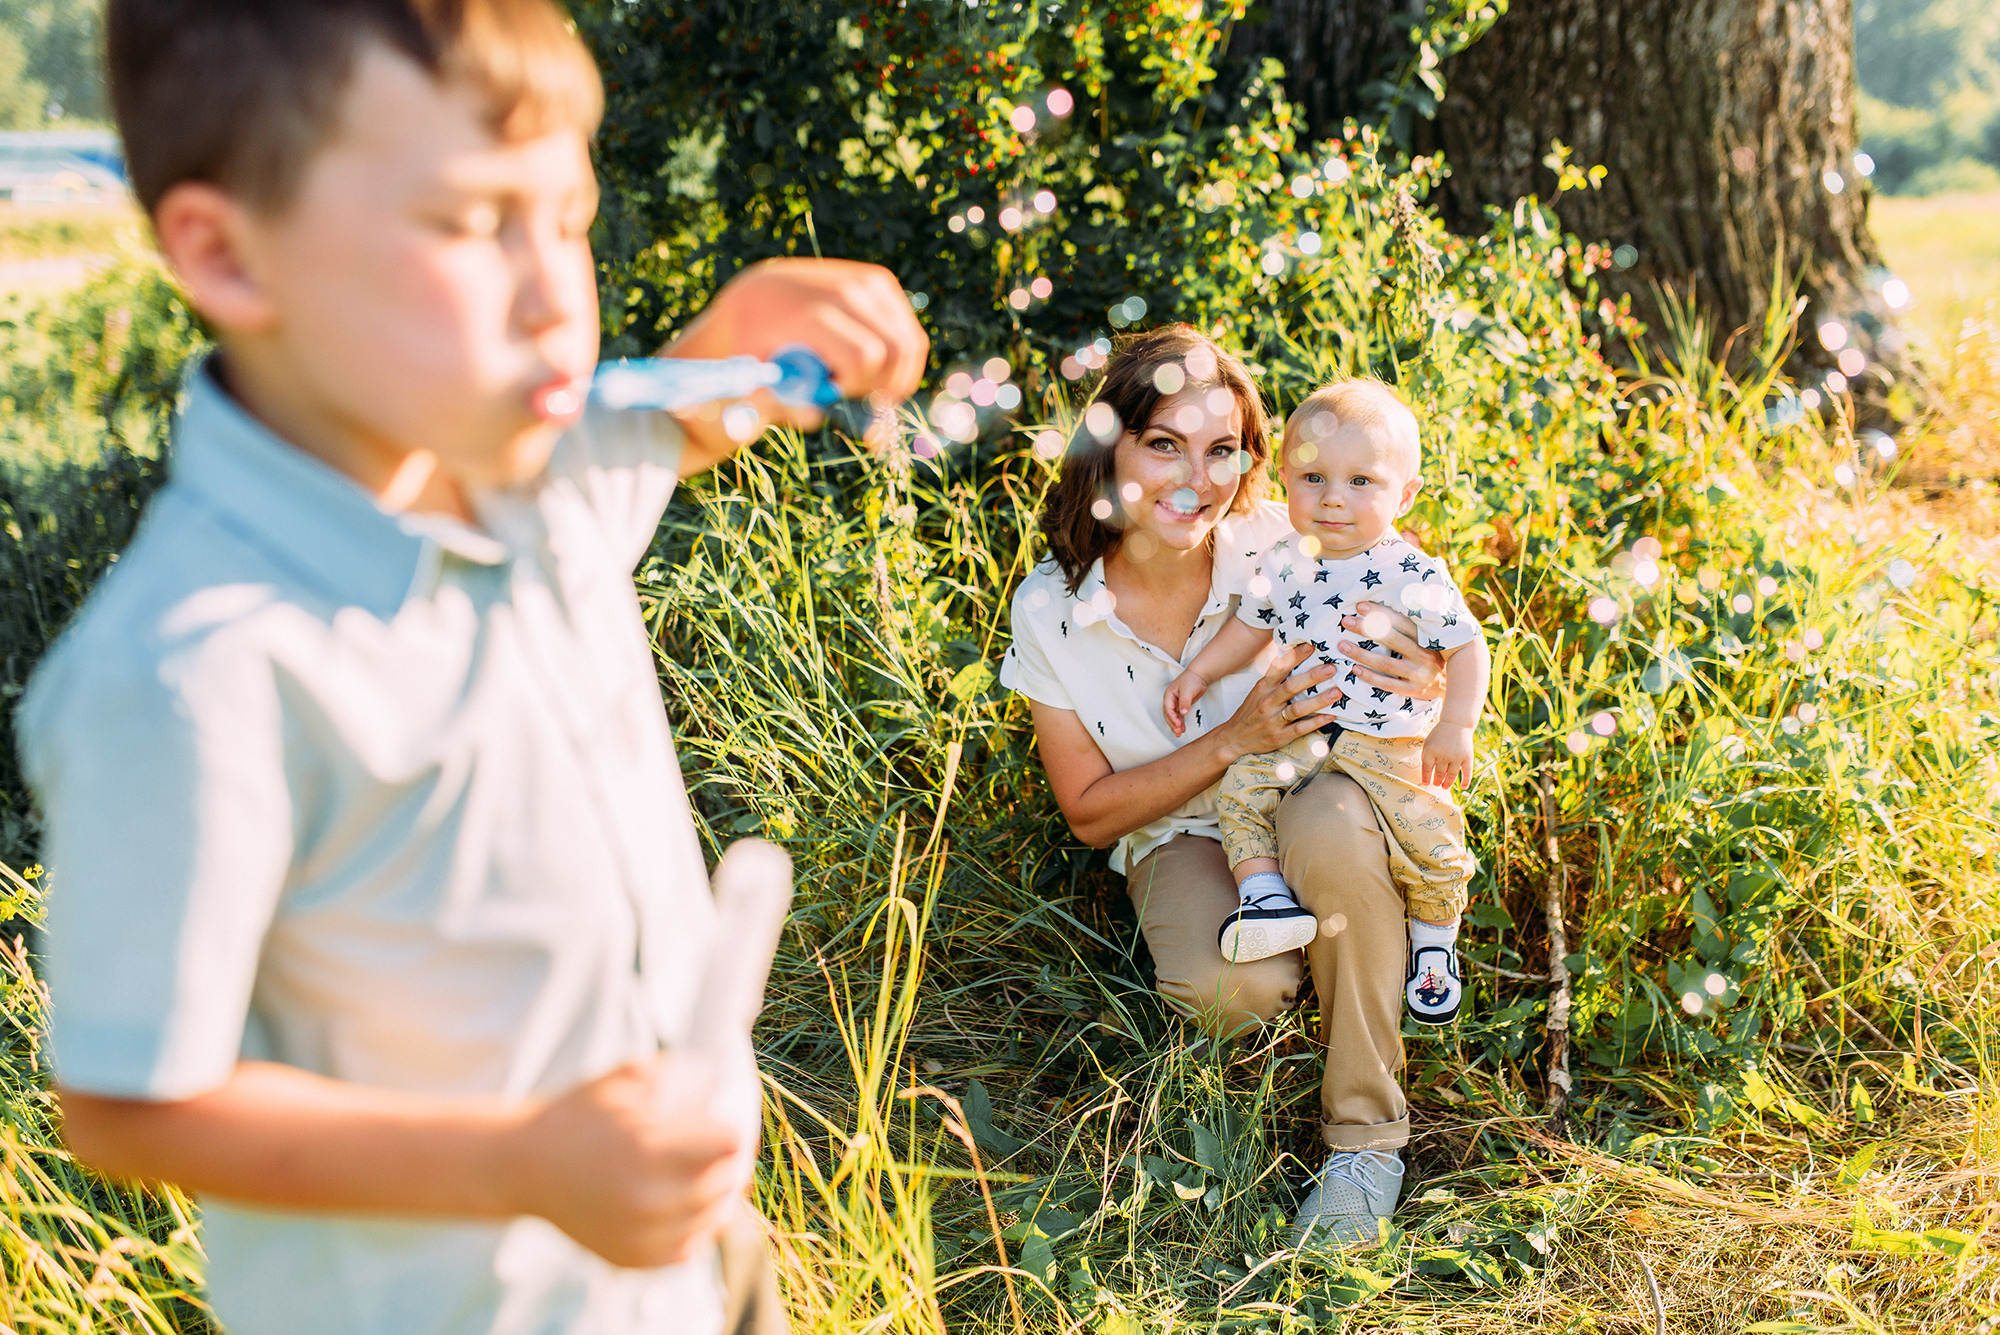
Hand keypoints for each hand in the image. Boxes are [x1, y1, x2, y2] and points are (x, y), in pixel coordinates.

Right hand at [505, 1058, 745, 1268]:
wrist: (524, 1168)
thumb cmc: (579, 1115)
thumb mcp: (625, 1079)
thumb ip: (677, 1073)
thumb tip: (725, 1078)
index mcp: (646, 1151)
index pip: (729, 1145)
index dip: (733, 1129)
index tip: (726, 1122)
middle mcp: (646, 1201)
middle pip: (726, 1182)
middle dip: (732, 1161)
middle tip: (726, 1148)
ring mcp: (639, 1237)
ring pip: (714, 1220)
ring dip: (720, 1195)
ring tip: (712, 1174)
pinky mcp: (631, 1260)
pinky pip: (689, 1248)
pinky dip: (696, 1227)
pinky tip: (689, 1204)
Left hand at [664, 258, 929, 466]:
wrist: (757, 295)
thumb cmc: (753, 347)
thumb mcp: (754, 380)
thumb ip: (781, 404)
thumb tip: (815, 418)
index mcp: (811, 311)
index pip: (864, 358)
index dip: (857, 389)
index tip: (835, 394)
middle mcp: (843, 288)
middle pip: (896, 352)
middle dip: (883, 387)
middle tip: (857, 398)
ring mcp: (866, 281)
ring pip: (911, 344)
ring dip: (895, 377)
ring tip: (862, 384)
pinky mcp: (880, 282)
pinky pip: (911, 333)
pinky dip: (901, 360)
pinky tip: (874, 368)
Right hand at [1163, 670, 1208, 736]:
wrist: (1199, 676)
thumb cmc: (1191, 679)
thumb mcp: (1187, 690)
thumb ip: (1185, 702)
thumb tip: (1183, 713)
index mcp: (1169, 696)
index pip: (1168, 709)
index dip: (1172, 718)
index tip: (1177, 724)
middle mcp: (1171, 701)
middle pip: (1169, 715)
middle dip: (1173, 724)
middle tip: (1178, 731)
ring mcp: (1176, 704)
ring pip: (1174, 717)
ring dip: (1176, 725)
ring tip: (1179, 733)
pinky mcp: (1182, 706)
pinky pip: (1179, 717)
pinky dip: (1181, 723)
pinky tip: (1183, 729)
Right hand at [1217, 642, 1342, 760]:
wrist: (1234, 738)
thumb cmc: (1250, 711)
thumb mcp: (1258, 691)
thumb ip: (1275, 677)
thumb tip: (1294, 656)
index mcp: (1263, 687)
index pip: (1279, 667)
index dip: (1295, 656)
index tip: (1311, 645)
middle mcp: (1267, 702)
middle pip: (1291, 687)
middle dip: (1312, 677)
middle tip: (1331, 668)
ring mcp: (1273, 720)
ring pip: (1298, 709)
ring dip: (1319, 700)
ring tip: (1336, 692)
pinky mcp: (1279, 736)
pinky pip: (1301, 728)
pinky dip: (1317, 722)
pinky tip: (1331, 715)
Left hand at [1339, 601, 1447, 699]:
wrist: (1455, 685)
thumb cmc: (1434, 655)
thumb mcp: (1431, 639)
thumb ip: (1412, 625)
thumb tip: (1384, 606)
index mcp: (1428, 638)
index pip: (1402, 622)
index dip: (1380, 613)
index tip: (1360, 606)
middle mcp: (1425, 655)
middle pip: (1392, 640)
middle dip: (1367, 629)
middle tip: (1346, 621)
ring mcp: (1419, 675)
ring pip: (1386, 663)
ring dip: (1362, 654)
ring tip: (1342, 645)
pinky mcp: (1413, 691)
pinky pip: (1387, 684)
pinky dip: (1370, 676)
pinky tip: (1354, 669)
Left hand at [1423, 722, 1474, 788]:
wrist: (1456, 724)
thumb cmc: (1440, 735)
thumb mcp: (1428, 743)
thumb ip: (1426, 757)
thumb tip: (1427, 774)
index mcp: (1431, 751)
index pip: (1426, 768)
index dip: (1426, 777)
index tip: (1426, 783)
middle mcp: (1443, 755)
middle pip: (1439, 773)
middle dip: (1437, 780)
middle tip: (1436, 784)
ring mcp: (1456, 756)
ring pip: (1451, 775)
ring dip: (1447, 783)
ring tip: (1444, 787)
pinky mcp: (1467, 757)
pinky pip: (1467, 772)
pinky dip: (1466, 781)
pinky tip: (1463, 787)